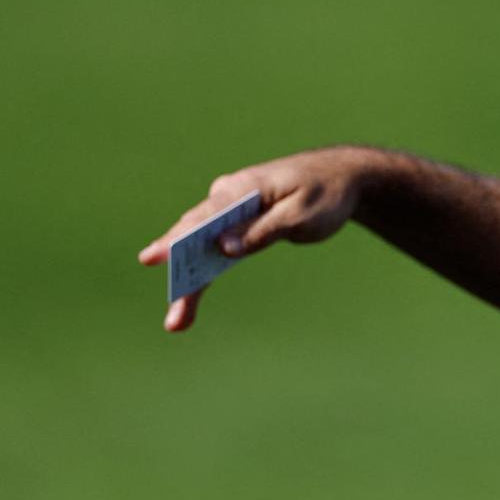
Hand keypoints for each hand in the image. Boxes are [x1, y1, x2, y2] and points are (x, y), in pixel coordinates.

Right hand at [137, 146, 368, 331]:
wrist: (344, 177)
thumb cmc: (325, 193)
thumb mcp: (300, 215)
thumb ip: (263, 230)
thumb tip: (223, 248)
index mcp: (243, 187)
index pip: (206, 216)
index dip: (178, 240)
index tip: (154, 258)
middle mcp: (229, 193)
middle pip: (196, 235)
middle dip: (181, 274)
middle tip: (172, 315)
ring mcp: (231, 207)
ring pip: (201, 244)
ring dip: (189, 281)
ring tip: (177, 322)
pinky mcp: (239, 221)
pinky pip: (217, 247)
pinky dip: (207, 271)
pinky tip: (190, 299)